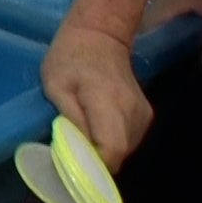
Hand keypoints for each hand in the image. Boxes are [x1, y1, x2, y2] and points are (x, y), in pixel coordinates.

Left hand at [40, 23, 149, 170]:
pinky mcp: (145, 116)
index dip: (95, 166)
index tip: (74, 168)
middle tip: (71, 154)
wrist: (101, 34)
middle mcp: (134, 113)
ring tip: (81, 140)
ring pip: (126, 150)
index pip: (113, 150)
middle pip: (120, 155)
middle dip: (95, 161)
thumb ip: (69, 120)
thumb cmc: (70, 56)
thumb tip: (76, 152)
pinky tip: (94, 132)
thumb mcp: (56, 85)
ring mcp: (143, 115)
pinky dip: (111, 142)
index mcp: (110, 103)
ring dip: (103, 151)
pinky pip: (129, 140)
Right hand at [142, 0, 201, 68]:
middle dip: (143, 48)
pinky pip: (152, 18)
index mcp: (168, 6)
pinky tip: (165, 45)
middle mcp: (156, 1)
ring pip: (144, 23)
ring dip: (149, 39)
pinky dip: (155, 31)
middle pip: (140, 28)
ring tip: (156, 61)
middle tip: (150, 71)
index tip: (142, 67)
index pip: (144, 30)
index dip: (141, 49)